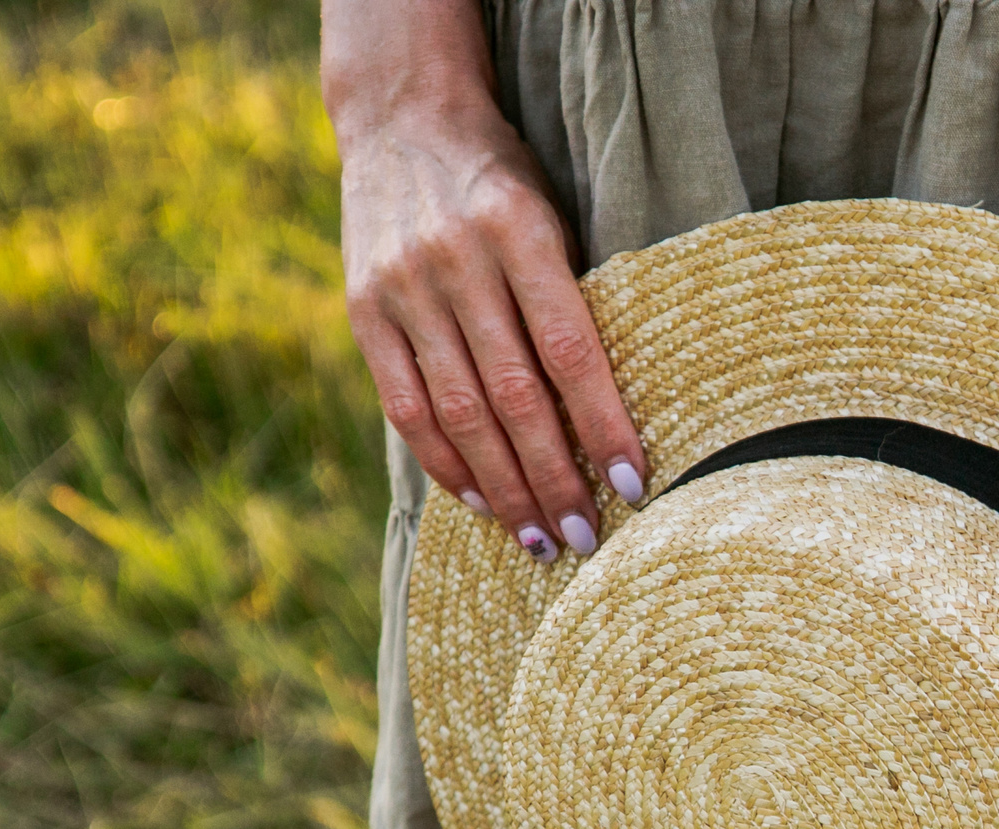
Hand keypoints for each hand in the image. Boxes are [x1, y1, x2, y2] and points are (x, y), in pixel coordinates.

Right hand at [334, 87, 646, 559]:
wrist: (401, 116)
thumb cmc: (502, 179)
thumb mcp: (553, 213)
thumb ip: (571, 299)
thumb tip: (613, 414)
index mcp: (519, 230)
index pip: (569, 350)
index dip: (602, 424)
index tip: (635, 484)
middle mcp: (456, 261)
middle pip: (514, 396)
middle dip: (555, 477)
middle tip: (587, 538)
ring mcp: (403, 289)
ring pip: (460, 414)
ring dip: (505, 488)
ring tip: (541, 541)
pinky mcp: (363, 311)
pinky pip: (406, 406)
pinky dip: (446, 463)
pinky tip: (483, 503)